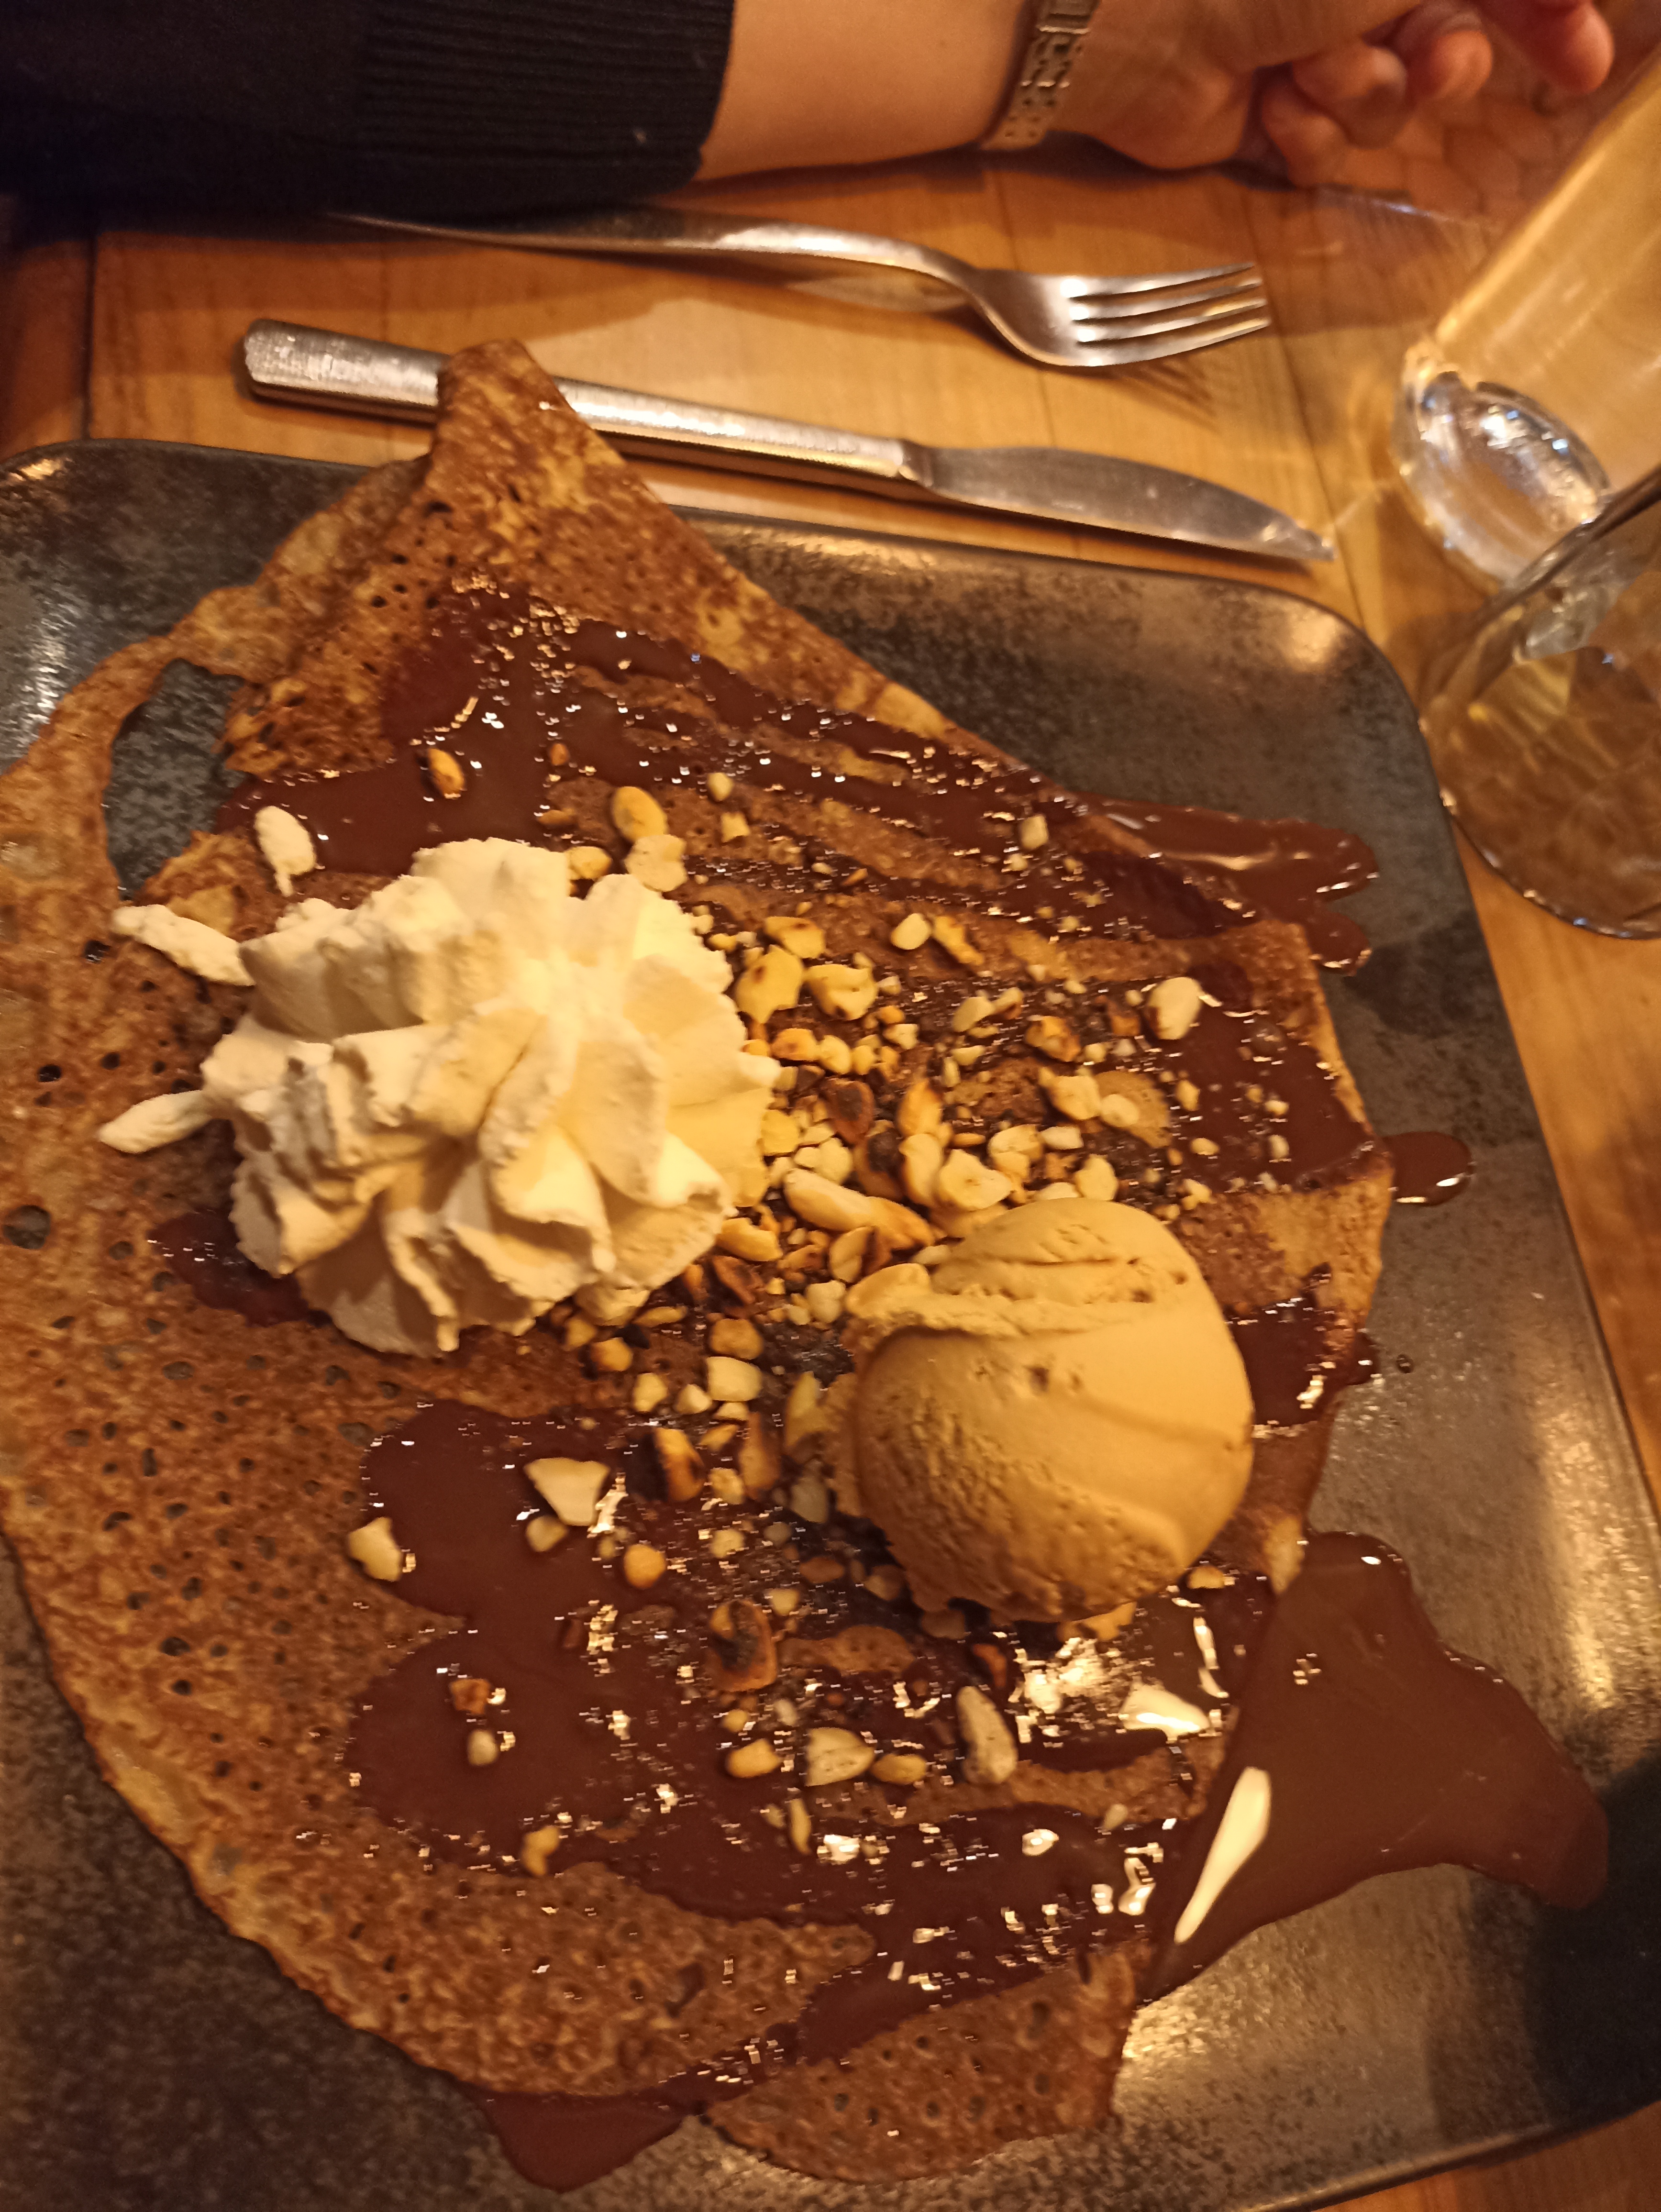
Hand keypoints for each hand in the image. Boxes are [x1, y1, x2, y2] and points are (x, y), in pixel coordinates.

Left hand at [1063, 0, 1613, 183]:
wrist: (1139, 21)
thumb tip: (1492, 17)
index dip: (1547, 19)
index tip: (1584, 62)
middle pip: (1453, 46)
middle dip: (1448, 64)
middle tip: (1431, 63)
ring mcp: (1308, 52)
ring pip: (1388, 108)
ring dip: (1359, 96)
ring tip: (1306, 69)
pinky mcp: (1265, 119)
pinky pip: (1324, 152)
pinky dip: (1303, 134)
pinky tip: (1266, 106)